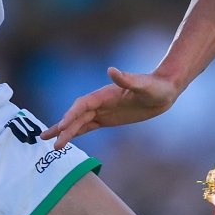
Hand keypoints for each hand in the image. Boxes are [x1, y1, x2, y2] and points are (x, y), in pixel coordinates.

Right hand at [41, 67, 181, 148]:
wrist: (164, 90)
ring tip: (50, 143)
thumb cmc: (156, 86)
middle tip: (50, 142)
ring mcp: (103, 110)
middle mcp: (100, 102)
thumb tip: (111, 70)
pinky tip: (66, 139)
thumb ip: (128, 79)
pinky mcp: (108, 119)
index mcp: (105, 94)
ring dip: (65, 132)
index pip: (82, 105)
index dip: (71, 115)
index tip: (62, 126)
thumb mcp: (144, 85)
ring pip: (79, 122)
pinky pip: (88, 126)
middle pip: (77, 116)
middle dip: (63, 128)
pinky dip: (76, 132)